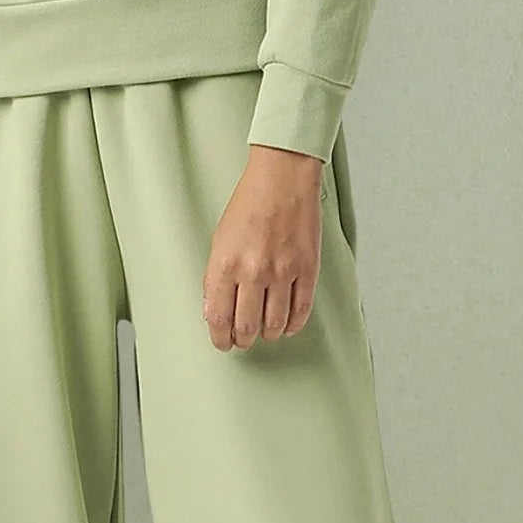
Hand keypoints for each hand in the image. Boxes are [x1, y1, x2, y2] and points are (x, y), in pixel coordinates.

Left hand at [201, 145, 325, 349]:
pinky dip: (293, 324)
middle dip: (243, 340)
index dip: (220, 337)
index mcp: (224, 264)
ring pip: (275, 325)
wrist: (282, 180)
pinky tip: (287, 325)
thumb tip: (215, 310)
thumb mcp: (219, 240)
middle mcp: (253, 272)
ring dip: (268, 334)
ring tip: (264, 331)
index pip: (218, 317)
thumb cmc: (249, 205)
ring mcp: (282, 272)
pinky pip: (300, 311)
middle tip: (243, 340)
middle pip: (246, 327)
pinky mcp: (307, 270)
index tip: (222, 342)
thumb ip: (216, 277)